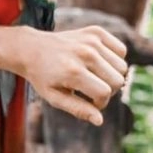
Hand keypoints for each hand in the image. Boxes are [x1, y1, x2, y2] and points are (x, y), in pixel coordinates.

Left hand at [12, 25, 126, 124]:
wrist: (31, 49)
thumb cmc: (43, 77)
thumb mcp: (54, 97)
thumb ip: (78, 109)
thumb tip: (99, 121)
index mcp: (73, 71)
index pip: (104, 93)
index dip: (100, 103)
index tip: (90, 102)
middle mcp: (85, 53)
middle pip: (117, 80)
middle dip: (108, 91)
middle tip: (91, 90)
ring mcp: (91, 40)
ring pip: (122, 67)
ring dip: (111, 76)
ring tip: (94, 77)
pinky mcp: (96, 32)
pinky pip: (121, 50)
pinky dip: (115, 59)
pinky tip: (99, 63)